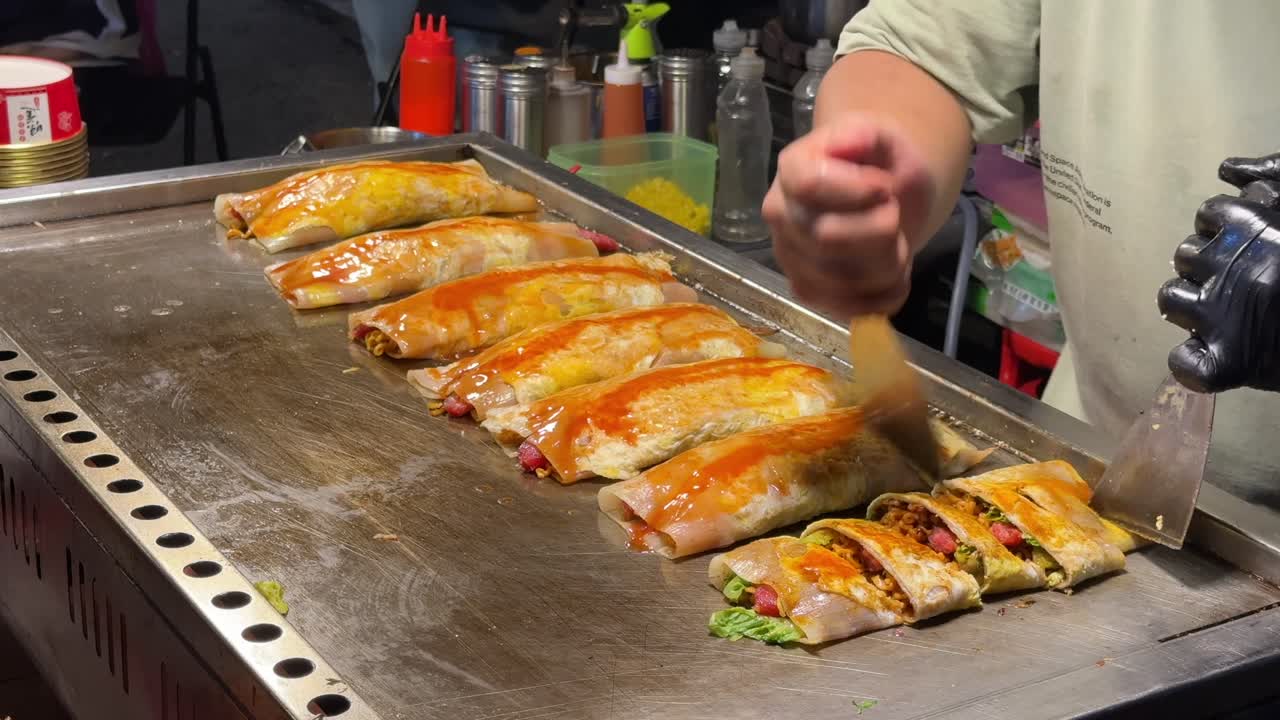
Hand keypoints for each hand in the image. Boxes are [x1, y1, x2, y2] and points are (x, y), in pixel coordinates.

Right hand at [763, 116, 934, 317]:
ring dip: (889, 262)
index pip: (811, 185)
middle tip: (893, 213)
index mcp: (791, 170)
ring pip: (845, 278)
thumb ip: (867, 134)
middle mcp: (781, 217)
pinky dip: (888, 293)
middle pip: (829, 237)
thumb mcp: (882, 136)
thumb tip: (853, 142)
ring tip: (894, 240)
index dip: (859, 191)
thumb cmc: (878, 163)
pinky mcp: (810, 293)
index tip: (885, 186)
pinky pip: (853, 308)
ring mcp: (791, 260)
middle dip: (880, 228)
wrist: (882, 192)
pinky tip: (895, 270)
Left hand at [1157, 154, 1279, 392]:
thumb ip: (1275, 176)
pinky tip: (1217, 358)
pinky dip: (1196, 362)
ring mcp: (1221, 314)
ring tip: (1224, 313)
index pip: (1210, 214)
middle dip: (1205, 266)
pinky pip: (1185, 362)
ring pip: (1170, 299)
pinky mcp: (1228, 361)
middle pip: (1186, 254)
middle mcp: (1229, 264)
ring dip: (1189, 305)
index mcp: (1255, 224)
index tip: (1244, 244)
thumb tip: (1228, 169)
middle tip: (1237, 283)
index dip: (1224, 230)